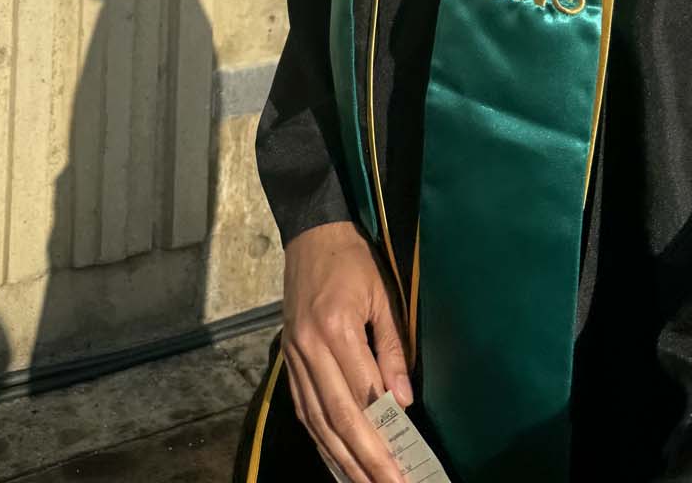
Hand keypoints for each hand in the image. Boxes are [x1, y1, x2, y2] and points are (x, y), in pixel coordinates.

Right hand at [282, 220, 412, 482]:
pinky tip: (336, 460)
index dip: (383, 434)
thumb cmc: (354, 260)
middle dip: (365, 460)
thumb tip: (403, 401)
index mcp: (336, 327)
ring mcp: (294, 356)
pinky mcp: (288, 359)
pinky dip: (320, 440)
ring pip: (317, 420)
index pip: (363, 394)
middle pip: (338, 417)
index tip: (403, 464)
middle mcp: (310, 348)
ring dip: (342, 459)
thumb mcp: (383, 294)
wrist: (311, 233)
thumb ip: (392, 348)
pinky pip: (303, 409)